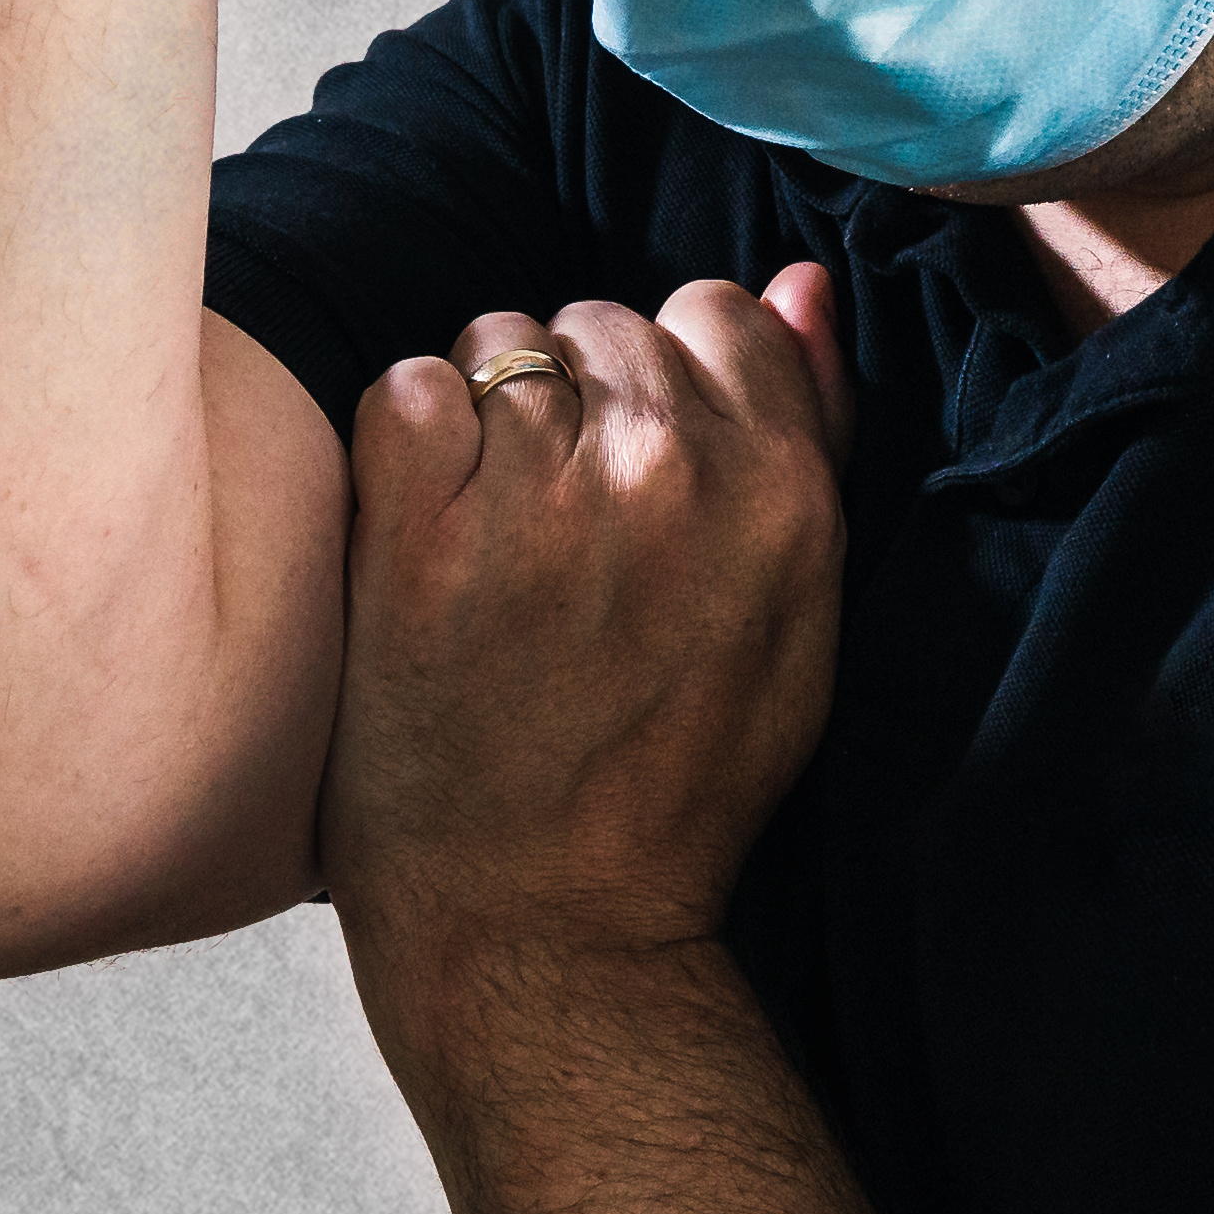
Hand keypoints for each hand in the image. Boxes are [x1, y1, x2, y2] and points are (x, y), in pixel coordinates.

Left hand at [321, 272, 857, 1015]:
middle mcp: (670, 470)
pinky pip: (406, 389)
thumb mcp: (793, 617)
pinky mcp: (418, 527)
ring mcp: (539, 494)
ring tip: (490, 547)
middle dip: (576, 404)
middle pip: (601, 322)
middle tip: (560, 536)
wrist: (542, 931)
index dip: (666, 385)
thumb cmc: (671, 782)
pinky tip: (423, 539)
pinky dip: (405, 449)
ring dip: (484, 424)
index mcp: (780, 488)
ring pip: (498, 344)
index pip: (712, 309)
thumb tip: (800, 282)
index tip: (640, 475)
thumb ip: (808, 433)